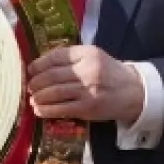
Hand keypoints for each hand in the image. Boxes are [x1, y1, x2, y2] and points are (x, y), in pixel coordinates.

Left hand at [26, 46, 144, 123]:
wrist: (133, 92)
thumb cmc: (109, 73)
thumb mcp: (94, 56)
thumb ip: (71, 57)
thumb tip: (41, 65)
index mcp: (87, 54)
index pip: (56, 57)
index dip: (39, 64)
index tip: (30, 70)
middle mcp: (87, 70)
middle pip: (52, 75)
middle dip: (36, 82)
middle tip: (30, 86)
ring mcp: (87, 90)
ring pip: (54, 92)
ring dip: (38, 96)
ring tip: (32, 98)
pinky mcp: (87, 108)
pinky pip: (61, 109)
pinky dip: (46, 110)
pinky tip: (39, 110)